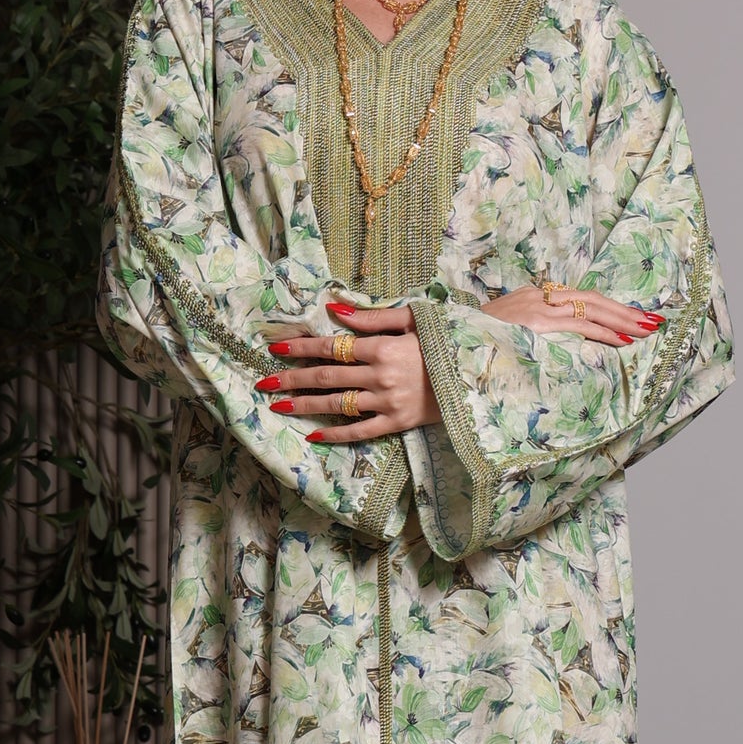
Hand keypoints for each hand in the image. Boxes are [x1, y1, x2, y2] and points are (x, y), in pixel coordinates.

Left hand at [256, 302, 438, 441]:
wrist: (479, 373)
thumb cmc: (446, 340)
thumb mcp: (413, 319)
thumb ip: (372, 317)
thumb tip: (334, 309)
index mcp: (382, 348)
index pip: (331, 347)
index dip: (301, 347)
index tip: (276, 348)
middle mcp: (380, 376)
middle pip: (326, 378)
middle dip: (292, 379)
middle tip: (263, 381)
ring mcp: (388, 403)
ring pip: (337, 405)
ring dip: (304, 406)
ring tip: (278, 405)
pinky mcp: (398, 424)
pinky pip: (360, 431)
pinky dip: (335, 434)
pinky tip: (313, 435)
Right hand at [483, 285, 664, 347]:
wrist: (446, 343)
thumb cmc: (474, 345)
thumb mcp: (505, 332)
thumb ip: (530, 333)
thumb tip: (556, 347)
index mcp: (532, 296)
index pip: (580, 299)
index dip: (609, 308)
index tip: (631, 318)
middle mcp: (537, 297)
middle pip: (592, 298)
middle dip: (625, 311)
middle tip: (652, 321)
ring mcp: (537, 309)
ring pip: (591, 309)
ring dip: (622, 321)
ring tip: (645, 330)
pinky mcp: (535, 324)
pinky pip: (577, 325)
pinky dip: (602, 332)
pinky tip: (621, 339)